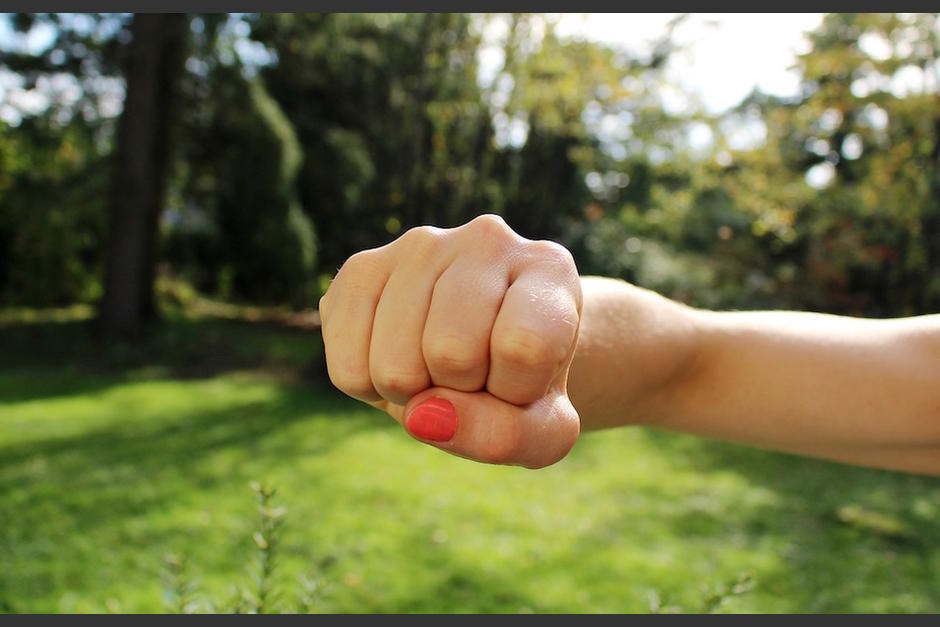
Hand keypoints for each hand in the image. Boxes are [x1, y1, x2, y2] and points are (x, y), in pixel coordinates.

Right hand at [318, 214, 582, 467]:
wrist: (481, 350)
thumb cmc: (521, 384)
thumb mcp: (542, 428)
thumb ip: (508, 435)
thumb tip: (424, 414)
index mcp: (548, 268)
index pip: (525, 347)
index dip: (517, 392)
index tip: (522, 379)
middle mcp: (485, 239)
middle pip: (451, 353)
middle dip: (461, 390)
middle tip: (475, 373)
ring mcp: (419, 246)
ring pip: (396, 365)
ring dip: (415, 393)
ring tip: (437, 366)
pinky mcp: (361, 268)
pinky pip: (348, 369)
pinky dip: (371, 390)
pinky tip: (398, 357)